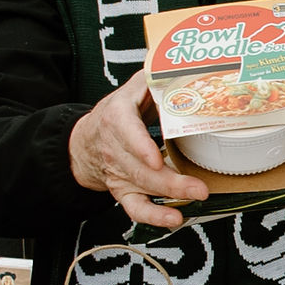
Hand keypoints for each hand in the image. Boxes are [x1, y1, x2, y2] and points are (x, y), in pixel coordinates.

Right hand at [67, 71, 204, 229]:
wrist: (85, 141)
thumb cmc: (115, 113)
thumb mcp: (131, 89)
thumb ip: (154, 77)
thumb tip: (184, 64)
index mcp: (117, 118)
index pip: (126, 133)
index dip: (140, 147)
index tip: (155, 158)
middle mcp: (116, 149)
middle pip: (142, 169)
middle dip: (171, 181)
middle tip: (199, 186)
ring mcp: (119, 173)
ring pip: (142, 189)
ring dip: (169, 199)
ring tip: (194, 200)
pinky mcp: (123, 191)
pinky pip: (135, 208)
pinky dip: (154, 217)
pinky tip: (174, 220)